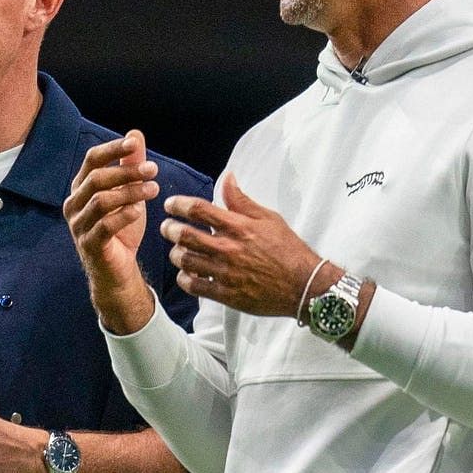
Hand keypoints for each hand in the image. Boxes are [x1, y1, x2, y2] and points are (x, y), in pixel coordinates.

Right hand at [65, 131, 160, 333]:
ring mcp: (79, 226)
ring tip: (154, 189)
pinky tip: (139, 211)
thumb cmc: (121, 229)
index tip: (134, 144)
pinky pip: (104, 226)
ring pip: (101, 200)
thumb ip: (130, 165)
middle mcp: (74, 204)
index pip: (91, 160)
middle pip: (96, 178)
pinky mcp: (89, 244)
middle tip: (153, 170)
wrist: (117, 269)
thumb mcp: (129, 193)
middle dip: (126, 171)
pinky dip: (123, 216)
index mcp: (80, 188)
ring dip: (130, 192)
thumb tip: (135, 134)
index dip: (112, 149)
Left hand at [159, 173, 327, 316]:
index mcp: (239, 227)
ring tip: (177, 250)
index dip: (178, 204)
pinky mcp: (226, 295)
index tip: (171, 205)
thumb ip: (242, 200)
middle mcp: (229, 249)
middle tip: (167, 227)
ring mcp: (226, 273)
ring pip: (185, 260)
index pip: (199, 209)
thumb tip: (227, 178)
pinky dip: (185, 278)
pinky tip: (187, 273)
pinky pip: (194, 286)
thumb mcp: (268, 218)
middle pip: (185, 234)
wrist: (304, 286)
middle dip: (170, 228)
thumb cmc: (288, 250)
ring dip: (176, 253)